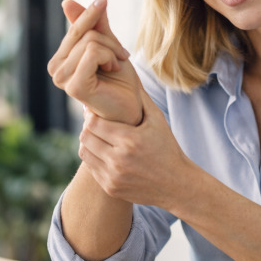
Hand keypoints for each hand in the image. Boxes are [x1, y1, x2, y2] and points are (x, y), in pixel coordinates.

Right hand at [47, 0, 142, 125]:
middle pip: (83, 33)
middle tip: (121, 55)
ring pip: (90, 41)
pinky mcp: (74, 86)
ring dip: (112, 50)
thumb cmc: (119, 80)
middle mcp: (55, 69)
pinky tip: (113, 69)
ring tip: (116, 65)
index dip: (90, 14)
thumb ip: (92, 26)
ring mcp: (62, 79)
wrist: (131, 107)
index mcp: (60, 60)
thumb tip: (66, 2)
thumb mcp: (107, 46)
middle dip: (109, 40)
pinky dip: (110, 57)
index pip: (74, 28)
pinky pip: (93, 52)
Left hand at [78, 89, 196, 209]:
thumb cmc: (167, 148)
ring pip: (84, 152)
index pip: (93, 123)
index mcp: (130, 140)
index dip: (92, 115)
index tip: (97, 111)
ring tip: (100, 136)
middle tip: (96, 122)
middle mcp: (118, 160)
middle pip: (86, 136)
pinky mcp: (110, 187)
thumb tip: (128, 73)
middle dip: (89, 127)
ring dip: (89, 142)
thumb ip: (140, 98)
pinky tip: (104, 151)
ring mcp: (113, 176)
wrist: (176, 184)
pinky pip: (91, 167)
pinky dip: (94, 157)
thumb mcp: (158, 120)